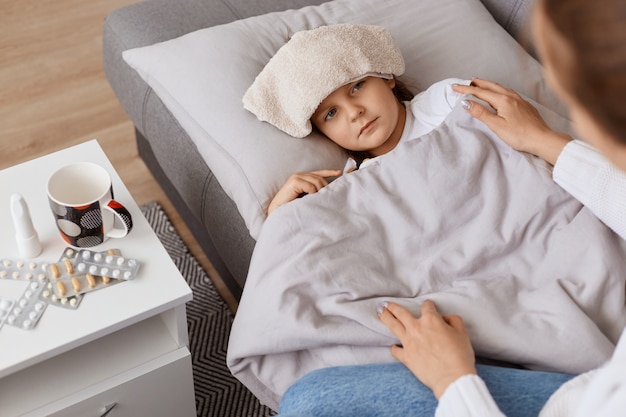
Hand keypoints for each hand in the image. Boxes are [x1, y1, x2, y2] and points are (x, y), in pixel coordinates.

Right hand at [267, 169, 341, 214]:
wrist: (278, 212)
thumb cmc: (292, 207)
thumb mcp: (306, 197)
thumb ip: (314, 191)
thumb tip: (328, 190)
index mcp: (302, 177)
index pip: (318, 173)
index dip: (329, 172)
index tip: (340, 172)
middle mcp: (299, 175)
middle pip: (319, 178)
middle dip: (324, 187)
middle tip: (325, 198)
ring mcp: (296, 177)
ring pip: (316, 181)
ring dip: (319, 192)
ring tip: (317, 201)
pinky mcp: (295, 182)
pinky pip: (311, 187)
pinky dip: (313, 194)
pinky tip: (309, 200)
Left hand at [378, 300, 476, 398]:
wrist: (452, 377)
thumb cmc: (459, 355)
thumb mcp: (462, 333)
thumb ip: (453, 320)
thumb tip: (445, 318)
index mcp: (431, 320)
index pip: (426, 307)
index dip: (428, 305)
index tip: (427, 305)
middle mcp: (416, 328)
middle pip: (401, 313)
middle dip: (393, 307)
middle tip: (386, 304)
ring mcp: (409, 342)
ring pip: (393, 326)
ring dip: (386, 317)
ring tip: (380, 312)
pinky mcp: (406, 356)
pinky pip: (395, 350)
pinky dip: (394, 347)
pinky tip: (393, 346)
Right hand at [452, 78, 570, 164]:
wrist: (542, 139)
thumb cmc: (520, 135)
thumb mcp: (496, 125)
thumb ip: (481, 112)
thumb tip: (466, 102)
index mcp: (503, 100)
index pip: (480, 92)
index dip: (465, 89)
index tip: (454, 87)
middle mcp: (511, 96)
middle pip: (490, 86)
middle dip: (477, 83)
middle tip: (466, 82)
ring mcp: (519, 99)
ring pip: (500, 87)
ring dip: (487, 85)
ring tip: (479, 85)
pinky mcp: (524, 104)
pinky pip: (508, 92)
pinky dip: (498, 89)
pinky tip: (498, 94)